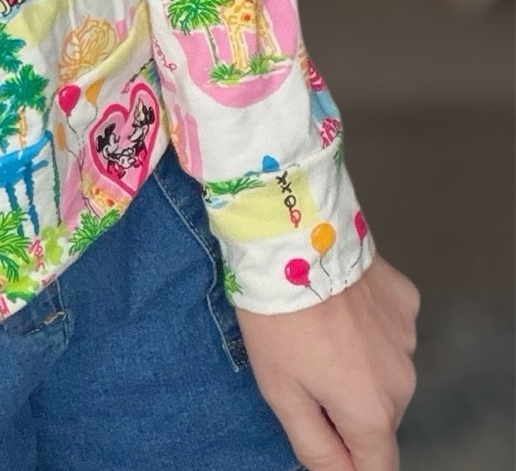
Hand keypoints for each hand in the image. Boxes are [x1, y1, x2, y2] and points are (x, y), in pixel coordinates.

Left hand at [237, 255, 419, 470]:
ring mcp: (409, 339)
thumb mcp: (281, 393)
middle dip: (346, 407)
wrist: (292, 238)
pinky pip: (388, 330)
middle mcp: (403, 381)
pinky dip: (367, 325)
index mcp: (373, 412)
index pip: (378, 468)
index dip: (349, 463)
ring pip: (384, 372)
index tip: (324, 436)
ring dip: (357, 365)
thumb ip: (315, 447)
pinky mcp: (406, 301)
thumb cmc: (277, 318)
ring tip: (315, 329)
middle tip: (302, 367)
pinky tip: (338, 302)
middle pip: (377, 418)